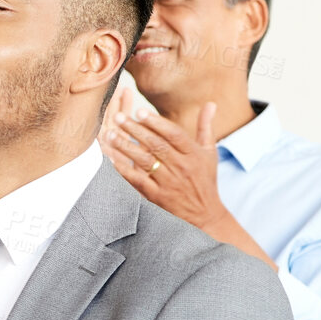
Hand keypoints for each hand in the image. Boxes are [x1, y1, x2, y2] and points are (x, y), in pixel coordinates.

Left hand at [102, 101, 228, 231]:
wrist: (205, 216)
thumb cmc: (205, 180)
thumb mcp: (210, 153)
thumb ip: (205, 127)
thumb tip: (210, 103)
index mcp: (194, 154)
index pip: (174, 134)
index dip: (157, 122)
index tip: (139, 111)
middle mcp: (182, 167)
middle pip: (156, 145)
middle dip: (135, 130)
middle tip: (118, 117)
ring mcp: (169, 183)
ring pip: (145, 161)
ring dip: (125, 147)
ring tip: (110, 134)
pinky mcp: (158, 197)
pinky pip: (138, 180)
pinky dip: (125, 170)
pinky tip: (112, 159)